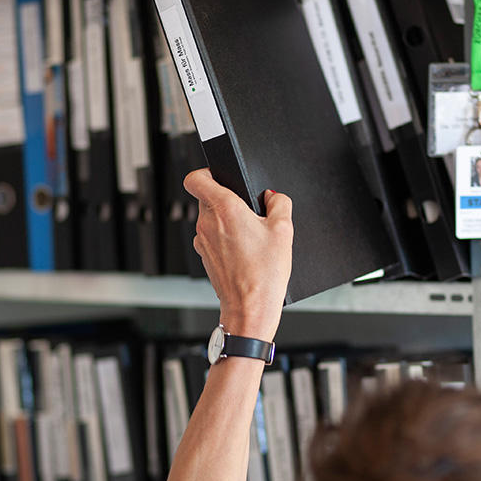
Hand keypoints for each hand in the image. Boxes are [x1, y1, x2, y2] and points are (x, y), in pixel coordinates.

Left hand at [183, 168, 292, 341]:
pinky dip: (225, 240)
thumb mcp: (284, 230)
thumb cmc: (263, 274)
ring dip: (227, 222)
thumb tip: (273, 197)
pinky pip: (212, 238)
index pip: (196, 177)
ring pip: (211, 219)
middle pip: (209, 198)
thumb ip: (279, 203)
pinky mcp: (204, 256)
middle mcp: (207, 223)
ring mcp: (202, 241)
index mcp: (225, 209)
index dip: (207, 172)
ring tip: (251, 237)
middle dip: (228, 201)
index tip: (220, 175)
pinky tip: (244, 252)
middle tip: (250, 213)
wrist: (249, 308)